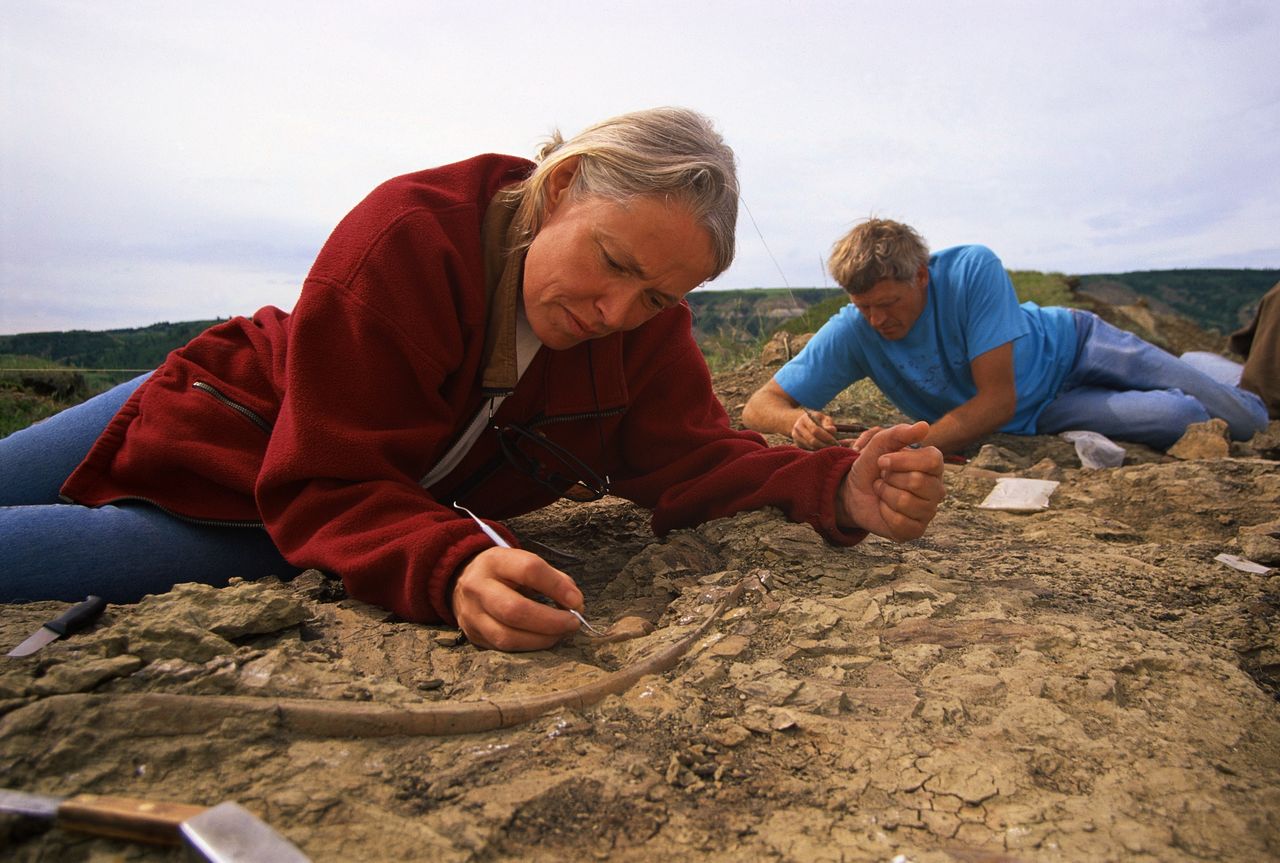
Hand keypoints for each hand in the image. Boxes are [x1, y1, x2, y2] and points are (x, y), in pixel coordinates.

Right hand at [452, 547, 584, 650]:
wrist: (463, 580)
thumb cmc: (504, 572)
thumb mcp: (523, 562)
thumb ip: (552, 578)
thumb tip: (575, 603)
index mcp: (494, 561)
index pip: (528, 570)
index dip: (556, 586)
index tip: (576, 600)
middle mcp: (477, 587)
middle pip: (515, 610)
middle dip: (551, 621)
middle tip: (573, 623)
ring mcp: (471, 614)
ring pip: (507, 636)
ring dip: (542, 639)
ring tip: (561, 633)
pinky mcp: (473, 635)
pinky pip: (504, 648)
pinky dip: (530, 646)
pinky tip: (544, 639)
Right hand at [790, 409, 840, 449]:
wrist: (803, 422)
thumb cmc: (817, 420)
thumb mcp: (823, 418)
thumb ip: (829, 423)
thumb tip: (832, 431)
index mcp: (805, 419)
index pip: (815, 430)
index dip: (826, 437)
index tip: (834, 441)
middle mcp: (798, 428)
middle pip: (812, 440)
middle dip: (824, 445)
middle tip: (834, 447)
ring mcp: (796, 437)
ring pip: (810, 447)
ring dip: (821, 449)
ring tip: (829, 448)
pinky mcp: (797, 444)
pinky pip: (808, 450)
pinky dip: (817, 450)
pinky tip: (823, 448)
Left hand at [836, 421, 944, 540]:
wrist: (853, 492)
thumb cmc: (871, 466)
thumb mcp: (879, 444)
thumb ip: (899, 433)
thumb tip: (924, 427)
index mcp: (933, 465)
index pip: (932, 461)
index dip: (902, 460)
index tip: (882, 461)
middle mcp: (937, 489)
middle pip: (917, 482)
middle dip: (890, 478)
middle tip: (883, 478)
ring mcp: (928, 511)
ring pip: (907, 502)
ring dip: (885, 494)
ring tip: (882, 491)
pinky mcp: (916, 530)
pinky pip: (901, 523)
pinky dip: (884, 513)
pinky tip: (884, 508)